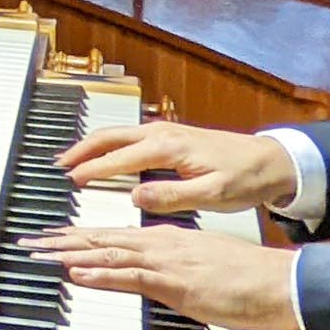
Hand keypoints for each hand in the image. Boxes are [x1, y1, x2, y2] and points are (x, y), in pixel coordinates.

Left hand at [31, 218, 301, 329]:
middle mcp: (163, 246)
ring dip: (71, 253)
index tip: (52, 239)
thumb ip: (178, 270)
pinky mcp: (177, 284)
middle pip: (103, 239)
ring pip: (110, 253)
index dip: (80, 237)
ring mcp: (168, 263)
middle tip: (30, 243)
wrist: (282, 282)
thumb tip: (158, 277)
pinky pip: (133, 277)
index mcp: (169, 241)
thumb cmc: (251, 280)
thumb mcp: (206, 270)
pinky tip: (79, 275)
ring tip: (41, 254)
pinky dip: (102, 274)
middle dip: (63, 241)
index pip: (115, 236)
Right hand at [56, 119, 295, 216]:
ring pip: (119, 134)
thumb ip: (172, 196)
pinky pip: (130, 137)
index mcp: (169, 148)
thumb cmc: (245, 178)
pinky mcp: (172, 137)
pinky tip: (106, 156)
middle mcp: (163, 135)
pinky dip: (110, 145)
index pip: (120, 158)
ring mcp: (167, 133)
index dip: (93, 170)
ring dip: (93, 145)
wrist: (271, 160)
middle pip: (111, 136)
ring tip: (72, 159)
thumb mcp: (212, 195)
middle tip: (59, 164)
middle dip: (82, 149)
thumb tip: (136, 196)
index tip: (72, 180)